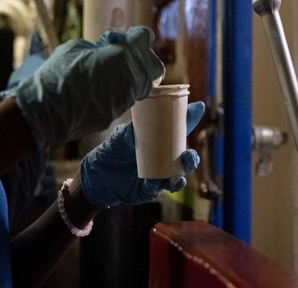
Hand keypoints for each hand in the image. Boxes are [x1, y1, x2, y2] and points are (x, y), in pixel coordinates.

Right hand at [3, 26, 165, 149]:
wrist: (45, 111)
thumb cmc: (57, 73)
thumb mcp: (77, 47)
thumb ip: (100, 45)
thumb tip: (109, 46)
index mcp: (124, 56)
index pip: (144, 38)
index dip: (134, 35)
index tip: (124, 37)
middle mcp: (132, 79)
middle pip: (153, 65)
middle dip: (141, 57)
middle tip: (122, 54)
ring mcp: (126, 100)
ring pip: (142, 84)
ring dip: (132, 75)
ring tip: (110, 71)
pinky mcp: (116, 115)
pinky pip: (126, 98)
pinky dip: (119, 90)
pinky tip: (100, 88)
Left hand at [80, 101, 204, 208]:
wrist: (98, 173)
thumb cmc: (114, 149)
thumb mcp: (122, 135)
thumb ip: (131, 129)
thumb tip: (140, 124)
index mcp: (161, 141)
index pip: (179, 129)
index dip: (190, 118)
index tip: (198, 107)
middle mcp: (164, 158)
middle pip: (184, 158)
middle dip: (191, 158)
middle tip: (189, 155)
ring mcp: (159, 175)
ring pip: (177, 177)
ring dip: (181, 175)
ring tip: (179, 174)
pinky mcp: (149, 190)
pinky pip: (157, 188)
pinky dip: (159, 185)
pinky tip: (158, 182)